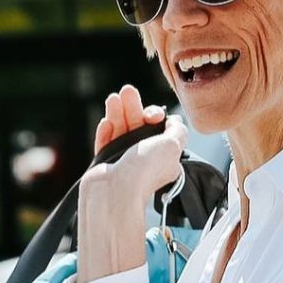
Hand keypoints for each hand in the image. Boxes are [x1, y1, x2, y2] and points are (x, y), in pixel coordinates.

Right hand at [80, 84, 186, 212]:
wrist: (117, 191)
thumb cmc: (146, 170)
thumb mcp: (174, 143)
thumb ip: (178, 129)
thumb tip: (174, 121)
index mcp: (163, 156)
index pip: (159, 129)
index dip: (155, 116)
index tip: (154, 116)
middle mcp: (144, 159)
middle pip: (137, 126)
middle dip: (133, 107)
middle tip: (127, 91)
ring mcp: (122, 161)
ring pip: (119, 131)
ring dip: (117, 113)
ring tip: (114, 98)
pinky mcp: (104, 164)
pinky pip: (104, 144)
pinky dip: (105, 132)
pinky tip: (106, 122)